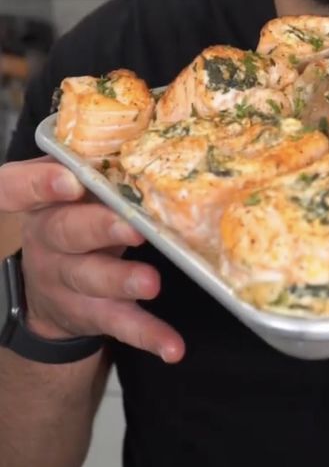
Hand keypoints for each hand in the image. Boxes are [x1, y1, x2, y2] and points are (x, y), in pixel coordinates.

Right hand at [0, 156, 184, 362]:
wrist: (51, 287)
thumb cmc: (76, 216)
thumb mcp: (73, 188)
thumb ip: (97, 163)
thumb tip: (158, 119)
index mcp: (39, 200)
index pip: (17, 187)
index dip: (39, 185)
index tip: (69, 180)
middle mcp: (46, 238)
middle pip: (66, 232)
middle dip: (100, 228)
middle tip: (133, 227)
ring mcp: (64, 280)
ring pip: (90, 280)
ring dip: (122, 281)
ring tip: (152, 283)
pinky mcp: (87, 314)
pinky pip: (117, 324)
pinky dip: (147, 334)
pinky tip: (173, 346)